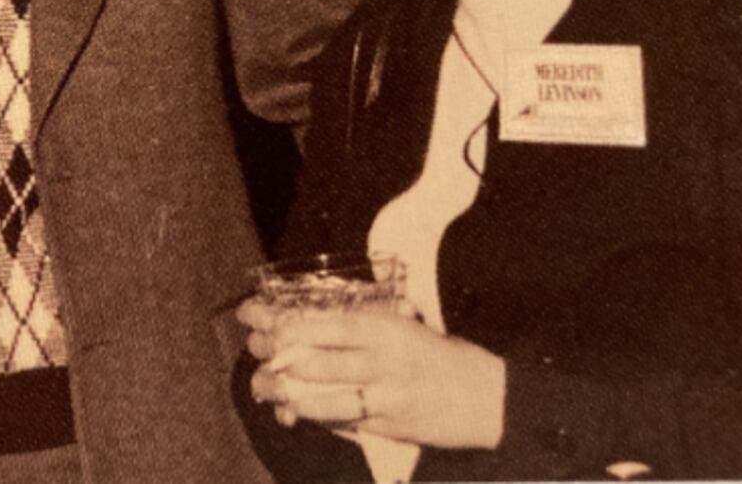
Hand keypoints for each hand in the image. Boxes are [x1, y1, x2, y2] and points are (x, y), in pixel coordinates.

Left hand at [237, 299, 505, 449]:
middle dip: (273, 355)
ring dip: (285, 392)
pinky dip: (313, 416)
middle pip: (312, 358)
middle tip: (254, 350)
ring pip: (320, 396)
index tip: (253, 314)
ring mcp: (383, 397)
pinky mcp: (387, 426)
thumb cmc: (442, 355)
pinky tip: (292, 411)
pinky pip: (340, 421)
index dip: (280, 320)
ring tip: (264, 386)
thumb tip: (311, 322)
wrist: (489, 398)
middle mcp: (380, 360)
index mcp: (383, 327)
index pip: (319, 322)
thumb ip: (364, 325)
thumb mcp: (405, 325)